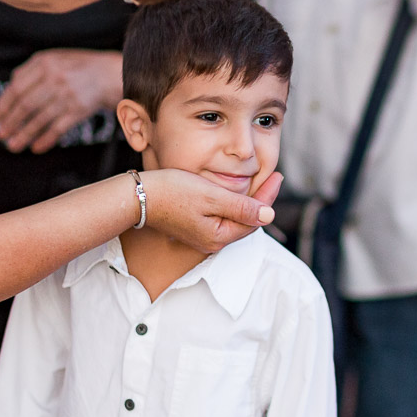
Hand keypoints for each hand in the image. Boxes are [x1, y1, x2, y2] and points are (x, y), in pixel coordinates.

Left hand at [0, 50, 122, 153]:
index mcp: (45, 63)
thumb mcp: (53, 58)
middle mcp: (56, 78)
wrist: (108, 74)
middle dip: (11, 122)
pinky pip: (59, 128)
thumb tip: (9, 88)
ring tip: (13, 145)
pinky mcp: (79, 110)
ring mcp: (68, 95)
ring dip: (24, 134)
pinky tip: (37, 147)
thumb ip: (30, 70)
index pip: (17, 87)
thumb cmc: (77, 67)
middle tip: (1, 135)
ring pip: (40, 119)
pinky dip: (47, 139)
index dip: (3, 105)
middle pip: (26, 104)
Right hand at [142, 169, 282, 252]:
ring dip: (248, 201)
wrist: (137, 196)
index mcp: (218, 236)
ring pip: (233, 218)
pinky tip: (235, 191)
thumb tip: (270, 215)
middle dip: (262, 199)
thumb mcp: (211, 197)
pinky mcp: (193, 227)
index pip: (255, 218)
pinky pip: (221, 217)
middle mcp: (211, 241)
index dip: (269, 196)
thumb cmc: (172, 193)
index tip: (279, 175)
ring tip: (260, 183)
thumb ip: (241, 207)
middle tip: (274, 177)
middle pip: (246, 220)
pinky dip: (232, 203)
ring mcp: (201, 235)